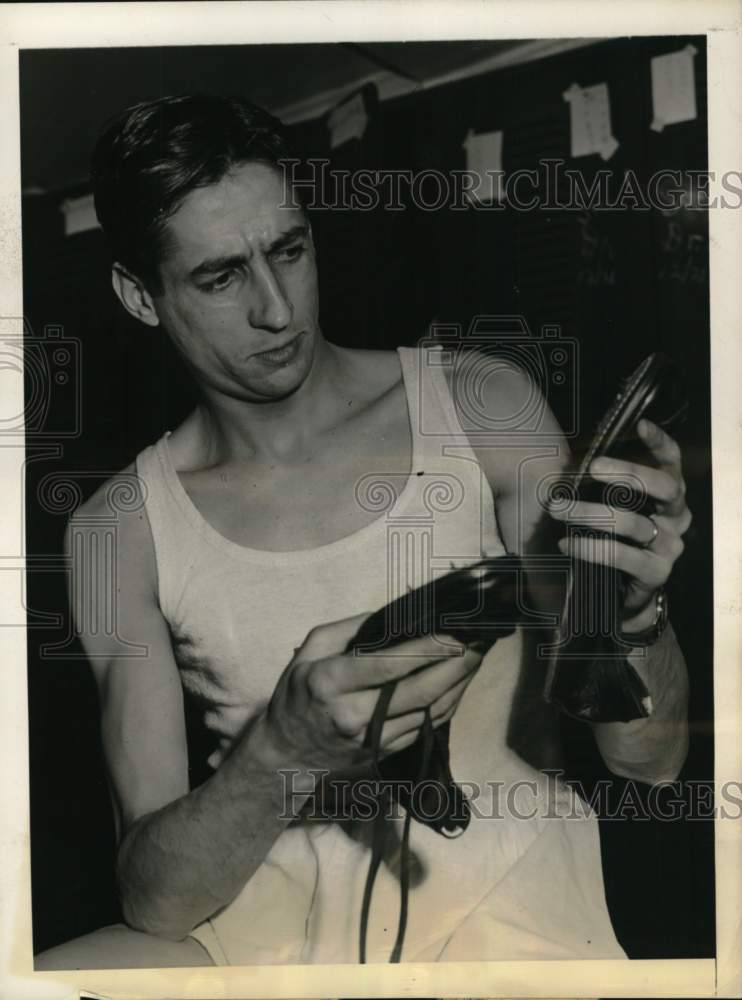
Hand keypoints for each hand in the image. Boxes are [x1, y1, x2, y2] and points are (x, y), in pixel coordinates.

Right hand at [258, 610, 482, 777]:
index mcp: (331, 683)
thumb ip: (348, 629)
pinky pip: (427, 725)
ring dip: (459, 683)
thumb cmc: (297, 696)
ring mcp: (373, 739)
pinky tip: (458, 682)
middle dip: (456, 664)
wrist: (285, 756)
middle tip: (478, 640)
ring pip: (429, 710)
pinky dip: (448, 702)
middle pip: (419, 690)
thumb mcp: (308, 651)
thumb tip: (391, 616)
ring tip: (476, 655)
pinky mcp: (386, 752)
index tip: (454, 631)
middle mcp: (354, 714)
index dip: (427, 648)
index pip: (388, 665)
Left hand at [549, 419, 692, 624]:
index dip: (660, 444)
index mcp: (669, 496)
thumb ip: (602, 487)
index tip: (640, 425)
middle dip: (627, 473)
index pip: (672, 464)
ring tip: (559, 510)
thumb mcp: (611, 507)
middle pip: (664, 487)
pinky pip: (622, 556)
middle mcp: (677, 518)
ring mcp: (670, 546)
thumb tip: (566, 461)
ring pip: (632, 522)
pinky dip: (590, 548)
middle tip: (592, 467)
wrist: (624, 593)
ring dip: (590, 513)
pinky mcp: (656, 573)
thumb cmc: (614, 538)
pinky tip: (566, 545)